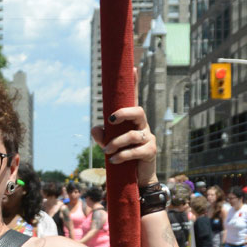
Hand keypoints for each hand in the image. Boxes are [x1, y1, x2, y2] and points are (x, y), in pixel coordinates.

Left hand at [90, 66, 156, 188]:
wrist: (138, 179)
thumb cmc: (122, 157)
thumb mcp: (108, 146)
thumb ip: (101, 137)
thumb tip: (96, 128)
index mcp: (132, 121)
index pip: (134, 99)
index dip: (134, 83)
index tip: (133, 67)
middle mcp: (143, 126)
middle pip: (138, 111)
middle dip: (124, 113)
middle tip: (110, 120)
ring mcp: (149, 138)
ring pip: (132, 135)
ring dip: (116, 143)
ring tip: (106, 151)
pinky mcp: (151, 151)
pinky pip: (135, 150)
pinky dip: (122, 155)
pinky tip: (113, 160)